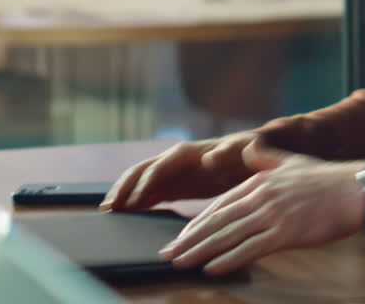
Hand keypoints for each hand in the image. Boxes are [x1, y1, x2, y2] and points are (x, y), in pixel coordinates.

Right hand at [102, 131, 262, 210]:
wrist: (256, 157)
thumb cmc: (251, 152)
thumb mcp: (244, 150)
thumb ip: (228, 152)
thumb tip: (210, 157)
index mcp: (190, 151)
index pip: (160, 165)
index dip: (145, 182)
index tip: (132, 200)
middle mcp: (176, 159)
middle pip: (142, 171)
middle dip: (124, 187)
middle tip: (108, 207)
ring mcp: (173, 172)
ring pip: (141, 181)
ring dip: (125, 194)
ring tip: (108, 212)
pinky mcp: (175, 184)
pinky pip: (150, 192)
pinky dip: (136, 201)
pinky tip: (125, 214)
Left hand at [158, 140, 364, 275]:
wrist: (357, 190)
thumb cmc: (329, 180)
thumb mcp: (294, 162)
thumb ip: (268, 157)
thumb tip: (250, 146)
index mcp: (261, 180)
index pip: (221, 204)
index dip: (198, 223)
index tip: (181, 237)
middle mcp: (262, 196)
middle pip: (217, 221)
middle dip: (189, 240)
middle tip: (167, 255)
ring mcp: (273, 214)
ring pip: (228, 235)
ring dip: (200, 251)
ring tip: (180, 264)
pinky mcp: (286, 232)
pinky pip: (251, 248)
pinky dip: (229, 259)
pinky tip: (212, 269)